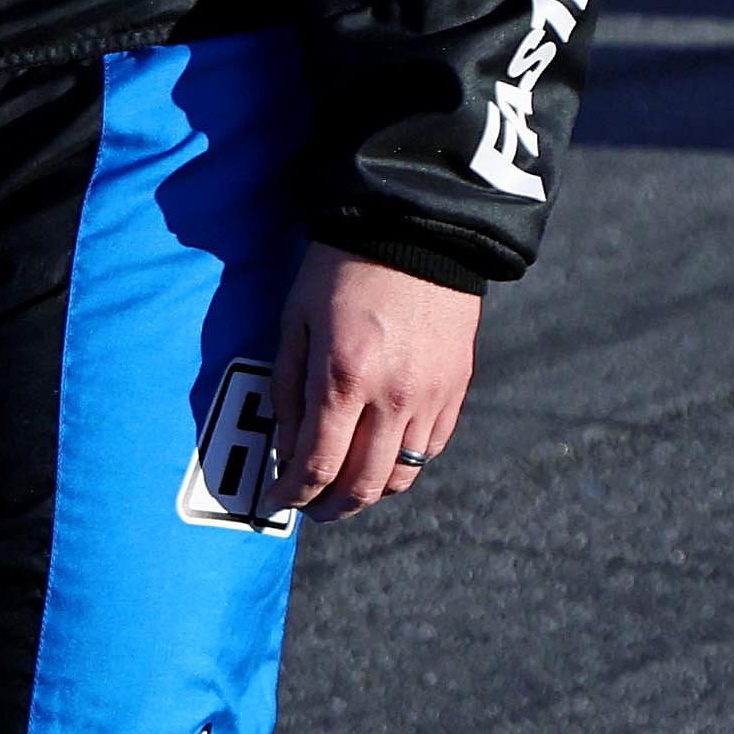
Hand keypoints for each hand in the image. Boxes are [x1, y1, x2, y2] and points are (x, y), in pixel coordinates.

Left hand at [264, 250, 479, 519]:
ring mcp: (431, 394)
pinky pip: (430, 448)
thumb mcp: (296, 321)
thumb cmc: (341, 268)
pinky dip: (403, 463)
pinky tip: (381, 453)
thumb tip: (289, 450)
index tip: (277, 500)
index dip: (293, 494)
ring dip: (369, 491)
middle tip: (310, 508)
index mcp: (344, 376)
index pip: (318, 464)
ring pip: (402, 476)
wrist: (416, 226)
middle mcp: (393, 395)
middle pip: (364, 485)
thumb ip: (289, 390)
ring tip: (345, 487)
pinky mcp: (456, 386)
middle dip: (330, 507)